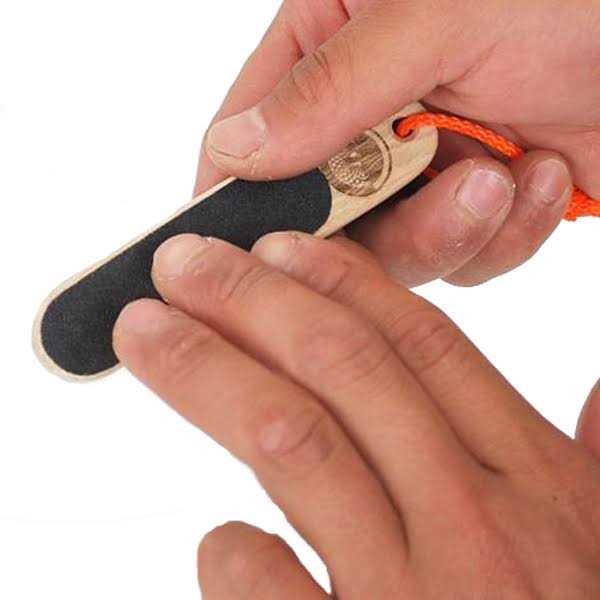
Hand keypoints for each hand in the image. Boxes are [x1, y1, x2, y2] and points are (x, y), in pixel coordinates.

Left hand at [113, 231, 599, 597]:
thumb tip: (595, 395)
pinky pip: (260, 579)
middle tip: (184, 264)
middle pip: (345, 367)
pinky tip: (222, 538)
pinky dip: (227, 547)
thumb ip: (593, 467)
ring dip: (206, 371)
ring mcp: (415, 598)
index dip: (344, 284)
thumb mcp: (596, 548)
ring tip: (147, 332)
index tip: (280, 247)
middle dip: (253, 299)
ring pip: (292, 438)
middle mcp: (481, 528)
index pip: (424, 345)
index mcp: (540, 487)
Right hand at [194, 0, 599, 286]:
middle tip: (438, 184)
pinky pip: (461, 258)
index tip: (247, 251)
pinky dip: (506, 233)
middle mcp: (370, 111)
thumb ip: (329, 88)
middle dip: (379, 222)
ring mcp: (422, 165)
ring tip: (508, 174)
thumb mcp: (440, 13)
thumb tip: (234, 148)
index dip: (239, 194)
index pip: (250, 131)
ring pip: (393, 249)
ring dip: (453, 228)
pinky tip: (549, 174)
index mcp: (335, 38)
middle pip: (321, 212)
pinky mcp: (474, 206)